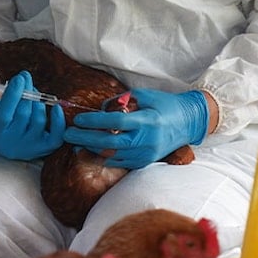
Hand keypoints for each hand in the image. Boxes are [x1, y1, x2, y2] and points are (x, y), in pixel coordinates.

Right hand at [0, 70, 65, 159]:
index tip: (18, 77)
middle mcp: (10, 144)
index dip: (12, 95)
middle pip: (23, 115)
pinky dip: (59, 122)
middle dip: (27, 92)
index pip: (4, 115)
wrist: (2, 140)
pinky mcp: (42, 148)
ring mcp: (28, 147)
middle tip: (25, 77)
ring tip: (32, 90)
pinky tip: (56, 107)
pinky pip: (55, 138)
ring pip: (38, 121)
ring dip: (38, 102)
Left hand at [65, 88, 207, 168]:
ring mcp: (146, 154)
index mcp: (147, 121)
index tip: (78, 119)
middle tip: (68, 134)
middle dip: (85, 138)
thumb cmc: (166, 104)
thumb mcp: (145, 96)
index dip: (94, 121)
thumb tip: (101, 109)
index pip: (115, 122)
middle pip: (109, 142)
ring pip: (112, 156)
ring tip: (76, 142)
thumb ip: (122, 101)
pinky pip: (120, 162)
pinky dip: (104, 157)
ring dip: (91, 149)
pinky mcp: (145, 161)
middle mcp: (147, 140)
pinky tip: (92, 150)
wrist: (189, 122)